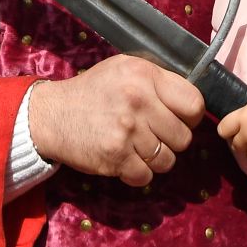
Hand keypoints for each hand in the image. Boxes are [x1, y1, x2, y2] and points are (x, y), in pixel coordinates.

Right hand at [25, 55, 203, 186]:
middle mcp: (138, 100)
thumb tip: (194, 104)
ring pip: (167, 160)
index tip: (176, 118)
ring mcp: (127, 130)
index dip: (189, 116)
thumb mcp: (124, 69)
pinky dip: (137, 173)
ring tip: (135, 146)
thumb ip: (158, 81)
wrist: (51, 114)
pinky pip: (146, 176)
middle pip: (184, 137)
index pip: (194, 104)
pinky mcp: (116, 156)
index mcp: (144, 75)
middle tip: (150, 134)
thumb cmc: (93, 92)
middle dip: (170, 140)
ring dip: (154, 159)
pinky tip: (123, 158)